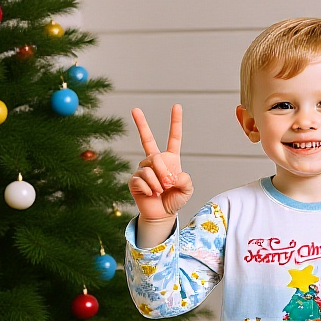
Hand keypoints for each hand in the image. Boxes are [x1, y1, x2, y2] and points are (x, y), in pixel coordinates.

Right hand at [129, 104, 193, 221]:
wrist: (161, 215)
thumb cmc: (174, 200)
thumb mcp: (187, 190)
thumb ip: (185, 180)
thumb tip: (172, 174)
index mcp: (171, 159)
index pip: (173, 137)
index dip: (175, 122)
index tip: (176, 105)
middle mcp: (155, 160)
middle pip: (150, 143)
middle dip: (160, 164)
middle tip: (167, 184)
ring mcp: (143, 168)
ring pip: (149, 166)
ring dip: (158, 183)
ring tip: (159, 192)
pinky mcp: (134, 179)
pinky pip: (141, 179)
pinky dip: (149, 189)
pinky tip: (150, 194)